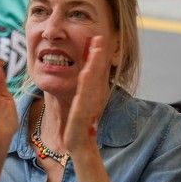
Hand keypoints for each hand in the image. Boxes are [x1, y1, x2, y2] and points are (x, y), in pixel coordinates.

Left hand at [63, 36, 111, 155]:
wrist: (80, 144)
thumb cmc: (82, 123)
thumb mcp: (84, 102)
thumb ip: (87, 87)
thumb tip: (87, 71)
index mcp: (94, 92)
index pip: (98, 71)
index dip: (99, 54)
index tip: (99, 37)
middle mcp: (95, 96)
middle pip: (98, 73)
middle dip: (99, 54)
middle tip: (100, 36)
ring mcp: (90, 104)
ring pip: (92, 81)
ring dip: (94, 64)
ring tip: (95, 49)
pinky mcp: (82, 114)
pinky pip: (84, 96)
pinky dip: (85, 84)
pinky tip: (84, 73)